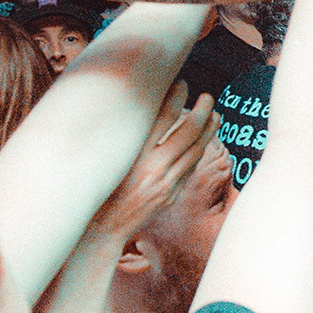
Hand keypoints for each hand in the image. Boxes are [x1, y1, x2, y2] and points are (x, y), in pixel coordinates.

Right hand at [89, 85, 216, 239]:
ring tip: (215, 115)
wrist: (99, 228)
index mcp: (133, 155)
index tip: (182, 84)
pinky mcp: (171, 195)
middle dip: (203, 112)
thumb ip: (127, 135)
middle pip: (188, 133)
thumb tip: (144, 105)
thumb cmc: (96, 188)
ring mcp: (165, 184)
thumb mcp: (107, 159)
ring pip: (196, 151)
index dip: (175, 98)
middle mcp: (152, 168)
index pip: (161, 118)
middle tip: (208, 97)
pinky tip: (204, 141)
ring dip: (209, 131)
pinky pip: (190, 168)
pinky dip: (199, 151)